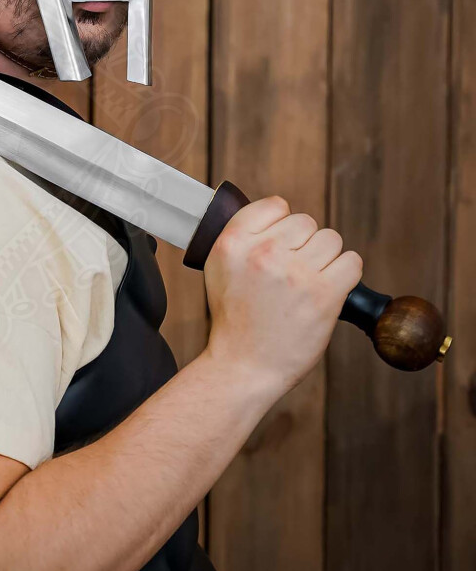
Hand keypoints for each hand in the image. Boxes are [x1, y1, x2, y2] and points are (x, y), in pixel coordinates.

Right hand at [203, 196, 362, 394]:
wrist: (243, 365)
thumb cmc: (235, 318)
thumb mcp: (219, 267)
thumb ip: (243, 237)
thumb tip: (277, 214)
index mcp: (233, 242)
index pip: (275, 205)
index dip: (281, 224)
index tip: (280, 243)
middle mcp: (263, 252)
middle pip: (306, 222)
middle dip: (305, 244)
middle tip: (293, 271)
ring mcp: (294, 273)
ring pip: (331, 239)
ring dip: (326, 258)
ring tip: (309, 281)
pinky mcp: (323, 295)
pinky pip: (352, 262)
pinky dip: (346, 273)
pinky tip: (330, 287)